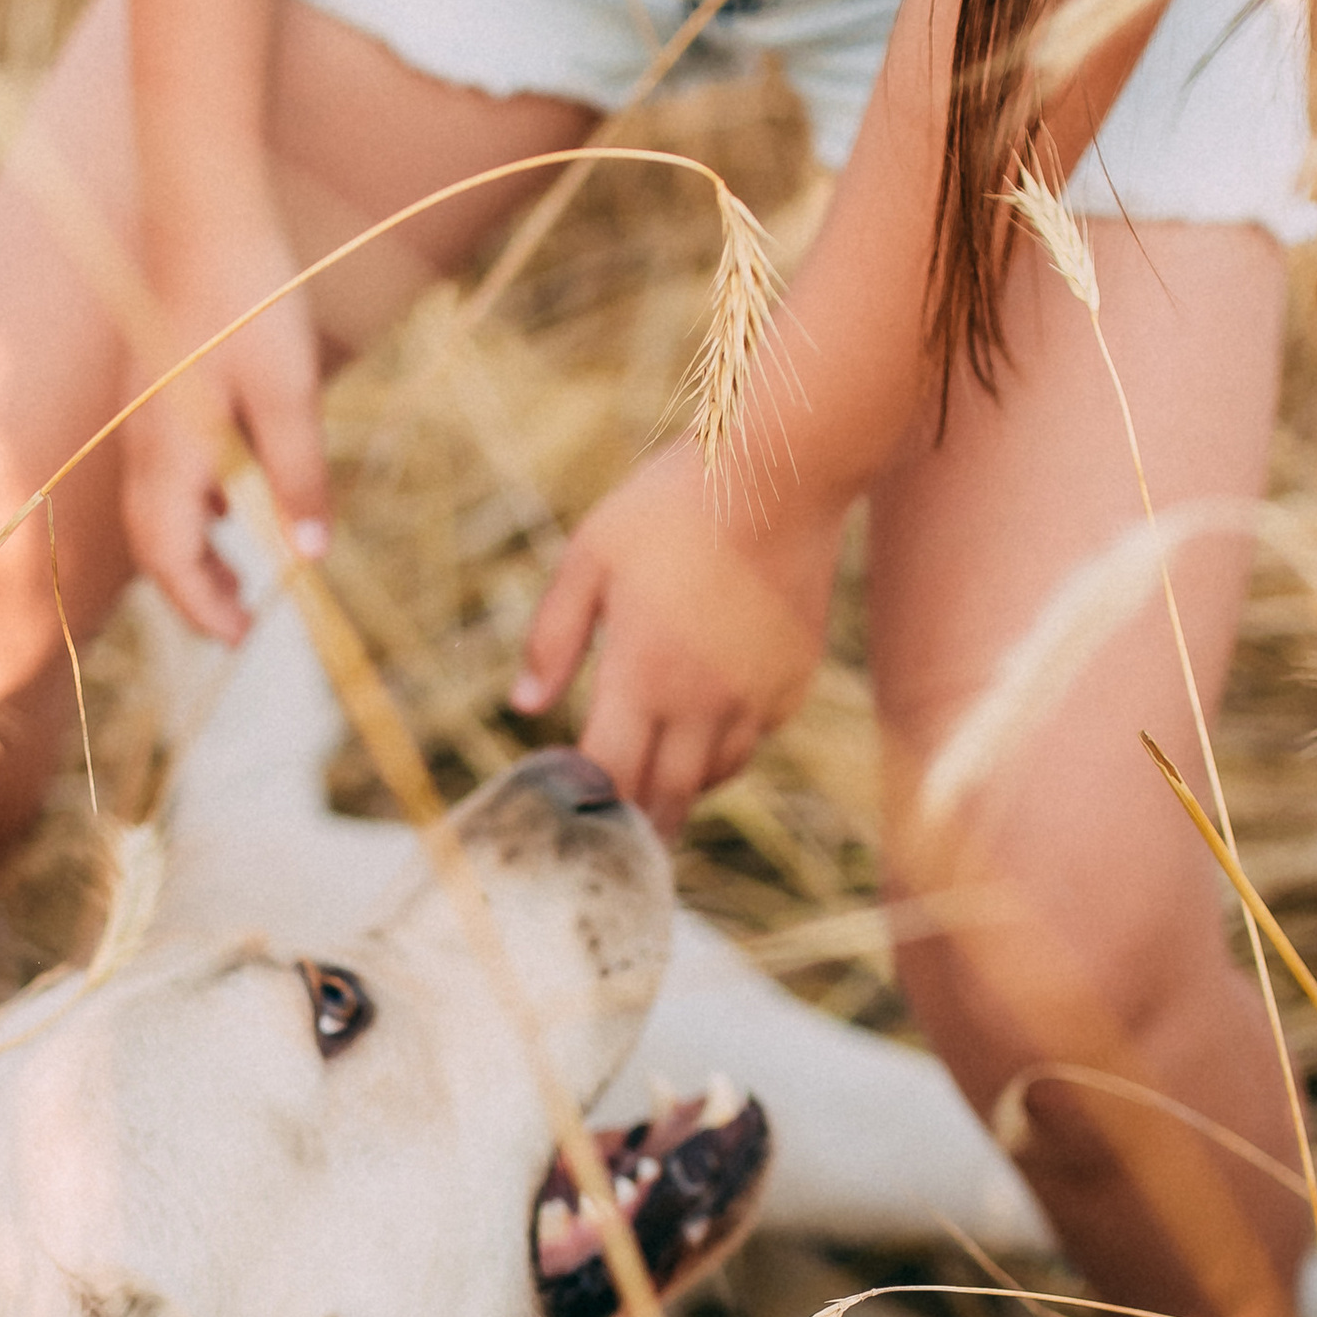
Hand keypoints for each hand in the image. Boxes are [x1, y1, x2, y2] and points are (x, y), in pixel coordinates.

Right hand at [122, 183, 329, 641]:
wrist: (202, 203)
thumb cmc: (250, 295)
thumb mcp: (289, 392)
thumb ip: (298, 476)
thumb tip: (311, 556)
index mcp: (169, 453)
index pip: (170, 559)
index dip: (203, 608)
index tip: (245, 640)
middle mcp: (142, 440)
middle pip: (155, 541)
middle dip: (194, 590)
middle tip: (244, 623)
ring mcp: (143, 410)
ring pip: (158, 505)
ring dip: (194, 549)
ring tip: (237, 574)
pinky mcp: (155, 382)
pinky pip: (165, 466)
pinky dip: (193, 501)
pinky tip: (227, 500)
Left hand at [511, 441, 839, 835]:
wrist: (778, 475)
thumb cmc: (672, 505)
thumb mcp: (589, 557)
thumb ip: (552, 636)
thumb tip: (524, 707)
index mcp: (642, 677)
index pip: (610, 776)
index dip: (588, 802)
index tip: (570, 810)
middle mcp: (701, 702)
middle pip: (665, 797)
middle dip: (637, 822)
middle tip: (617, 841)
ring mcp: (754, 695)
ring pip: (715, 775)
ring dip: (681, 789)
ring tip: (656, 792)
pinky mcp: (792, 678)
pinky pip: (756, 738)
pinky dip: (726, 748)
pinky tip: (705, 731)